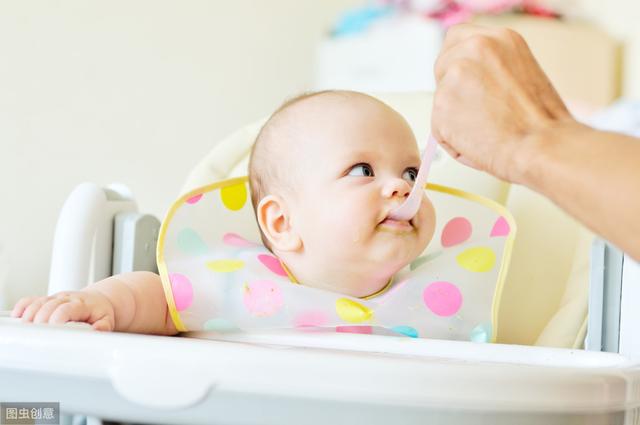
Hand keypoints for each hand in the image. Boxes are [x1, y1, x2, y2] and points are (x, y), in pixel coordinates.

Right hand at [11, 290, 115, 330]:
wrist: (99, 300)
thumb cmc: (100, 312)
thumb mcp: (107, 320)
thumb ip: (103, 327)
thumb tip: (97, 330)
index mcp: (81, 304)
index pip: (65, 309)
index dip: (56, 319)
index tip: (52, 331)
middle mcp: (67, 299)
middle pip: (48, 306)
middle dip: (41, 321)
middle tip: (38, 335)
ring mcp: (56, 298)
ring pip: (38, 302)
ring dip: (30, 315)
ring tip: (28, 330)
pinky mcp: (48, 299)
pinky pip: (32, 299)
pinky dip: (23, 306)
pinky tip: (18, 316)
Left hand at [431, 24, 574, 182]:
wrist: (542, 145)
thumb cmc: (541, 121)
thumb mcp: (522, 73)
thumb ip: (492, 68)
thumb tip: (473, 80)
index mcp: (498, 38)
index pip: (457, 40)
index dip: (458, 63)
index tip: (465, 81)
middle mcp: (474, 49)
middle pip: (442, 66)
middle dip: (452, 90)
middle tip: (476, 113)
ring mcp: (454, 76)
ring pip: (441, 100)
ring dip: (456, 120)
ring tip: (488, 131)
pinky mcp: (441, 105)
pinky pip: (439, 129)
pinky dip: (454, 141)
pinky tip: (480, 143)